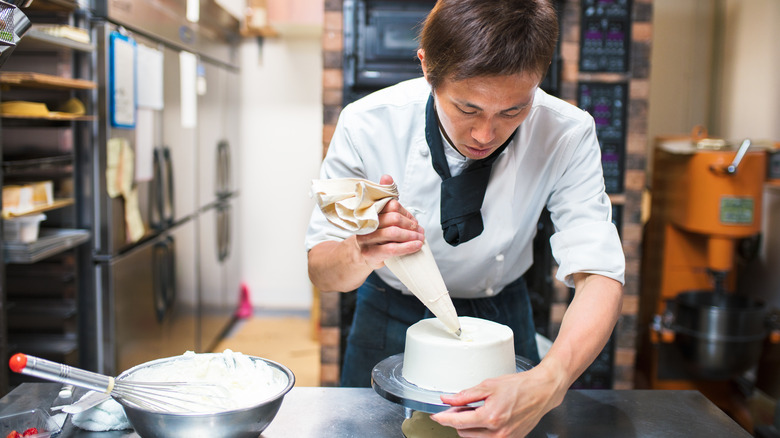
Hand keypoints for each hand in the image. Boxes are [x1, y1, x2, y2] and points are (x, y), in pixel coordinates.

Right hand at [354, 175, 424, 268]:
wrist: (360, 254)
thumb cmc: (375, 232)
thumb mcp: (380, 214)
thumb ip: (384, 195)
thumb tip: (386, 177)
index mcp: (369, 210)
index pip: (391, 205)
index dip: (406, 213)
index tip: (414, 220)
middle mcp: (366, 222)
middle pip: (394, 218)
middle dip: (411, 225)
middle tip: (420, 231)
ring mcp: (366, 239)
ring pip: (393, 233)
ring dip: (411, 236)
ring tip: (420, 239)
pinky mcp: (370, 253)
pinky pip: (391, 249)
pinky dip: (407, 247)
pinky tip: (416, 246)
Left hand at [431, 363, 567, 436]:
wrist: (541, 391)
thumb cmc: (519, 386)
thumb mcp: (488, 385)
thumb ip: (465, 394)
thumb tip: (447, 400)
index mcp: (491, 417)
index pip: (458, 422)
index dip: (443, 419)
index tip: (436, 416)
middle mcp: (498, 432)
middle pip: (464, 432)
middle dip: (457, 420)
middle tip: (458, 406)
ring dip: (468, 426)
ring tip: (473, 410)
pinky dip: (481, 430)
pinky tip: (483, 417)